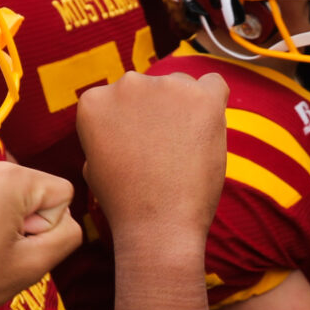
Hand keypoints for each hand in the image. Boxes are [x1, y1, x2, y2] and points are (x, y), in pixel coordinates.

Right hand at [79, 69, 226, 240]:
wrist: (158, 226)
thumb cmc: (126, 203)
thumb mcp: (94, 165)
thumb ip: (105, 132)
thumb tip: (120, 121)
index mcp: (94, 100)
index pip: (119, 98)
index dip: (132, 125)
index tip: (139, 149)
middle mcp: (126, 84)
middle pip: (152, 89)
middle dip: (160, 115)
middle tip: (165, 153)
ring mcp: (165, 86)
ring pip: (182, 88)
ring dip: (185, 112)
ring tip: (184, 153)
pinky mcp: (201, 97)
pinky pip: (215, 84)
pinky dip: (214, 104)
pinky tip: (208, 130)